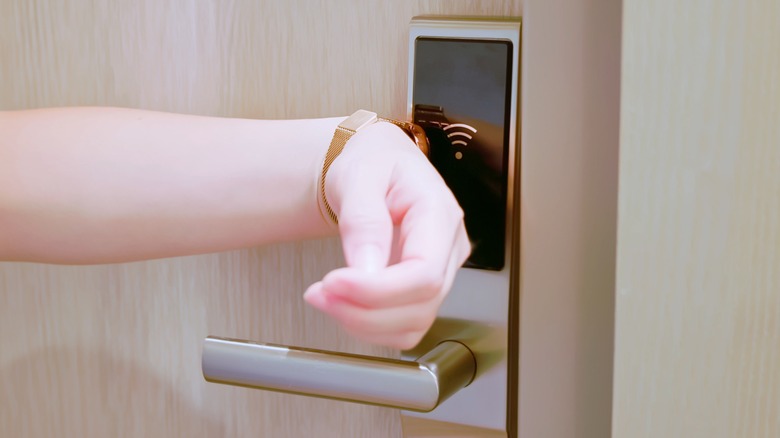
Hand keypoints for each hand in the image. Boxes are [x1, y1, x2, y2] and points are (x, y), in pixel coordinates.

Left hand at [303, 121, 469, 349]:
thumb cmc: (372, 162)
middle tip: (318, 292)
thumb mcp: (359, 176)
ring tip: (324, 296)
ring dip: (363, 323)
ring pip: (413, 325)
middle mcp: (449, 248)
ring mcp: (441, 272)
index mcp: (440, 213)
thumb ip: (364, 220)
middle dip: (362, 310)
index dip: (378, 291)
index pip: (425, 274)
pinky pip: (404, 327)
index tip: (332, 283)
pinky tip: (343, 305)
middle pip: (421, 305)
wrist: (375, 164)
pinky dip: (369, 326)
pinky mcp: (423, 290)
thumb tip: (366, 270)